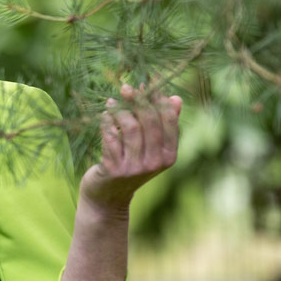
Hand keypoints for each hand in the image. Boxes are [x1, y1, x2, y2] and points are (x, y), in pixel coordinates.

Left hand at [79, 83, 181, 213]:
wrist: (108, 198)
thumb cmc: (130, 166)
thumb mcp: (151, 149)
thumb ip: (163, 125)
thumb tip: (176, 98)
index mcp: (169, 155)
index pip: (169, 120)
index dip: (158, 98)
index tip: (147, 83)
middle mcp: (155, 162)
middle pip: (149, 121)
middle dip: (138, 99)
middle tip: (126, 87)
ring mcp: (135, 167)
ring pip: (130, 127)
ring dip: (120, 110)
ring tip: (112, 102)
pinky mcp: (114, 168)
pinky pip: (111, 136)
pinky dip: (107, 121)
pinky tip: (104, 113)